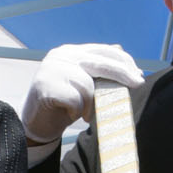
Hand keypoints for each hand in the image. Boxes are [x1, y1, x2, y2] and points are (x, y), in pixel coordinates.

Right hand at [21, 44, 142, 144]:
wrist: (35, 122)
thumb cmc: (62, 104)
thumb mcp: (82, 81)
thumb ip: (96, 67)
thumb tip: (121, 50)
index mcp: (71, 51)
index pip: (103, 51)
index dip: (124, 62)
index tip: (138, 75)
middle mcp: (61, 55)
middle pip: (100, 63)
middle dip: (123, 74)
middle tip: (138, 85)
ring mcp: (51, 69)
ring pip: (88, 85)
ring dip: (92, 104)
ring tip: (86, 114)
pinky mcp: (45, 87)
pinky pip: (75, 99)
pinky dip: (77, 111)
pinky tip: (71, 115)